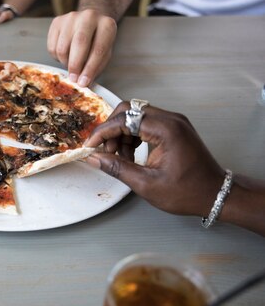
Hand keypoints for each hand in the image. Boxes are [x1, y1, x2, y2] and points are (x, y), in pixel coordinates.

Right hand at [47, 9, 116, 87]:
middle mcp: (90, 16)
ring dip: (65, 62)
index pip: (98, 49)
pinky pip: (52, 46)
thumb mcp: (103, 55)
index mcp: (107, 25)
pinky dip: (56, 57)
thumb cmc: (97, 42)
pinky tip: (65, 55)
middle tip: (73, 79)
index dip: (90, 68)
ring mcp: (71, 17)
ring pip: (62, 47)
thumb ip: (95, 68)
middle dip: (75, 65)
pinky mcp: (57, 22)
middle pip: (79, 43)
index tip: (83, 82)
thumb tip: (82, 82)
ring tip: (71, 64)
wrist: (89, 23)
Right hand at [84, 102, 225, 216]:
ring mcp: (174, 122)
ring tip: (120, 158)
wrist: (216, 194)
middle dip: (112, 130)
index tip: (90, 146)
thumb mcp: (146, 184)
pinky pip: (145, 123)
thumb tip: (94, 159)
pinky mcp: (174, 128)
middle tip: (106, 153)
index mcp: (166, 130)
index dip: (103, 132)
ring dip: (121, 134)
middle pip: (129, 110)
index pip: (125, 119)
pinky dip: (133, 136)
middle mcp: (171, 119)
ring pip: (135, 116)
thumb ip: (117, 168)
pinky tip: (131, 155)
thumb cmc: (187, 192)